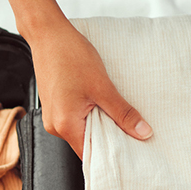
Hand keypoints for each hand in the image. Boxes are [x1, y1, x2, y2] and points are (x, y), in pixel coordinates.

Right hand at [25, 19, 150, 158]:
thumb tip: (142, 132)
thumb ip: (123, 113)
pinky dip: (90, 115)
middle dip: (109, 140)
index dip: (112, 156)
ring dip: (100, 125)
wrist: (48, 33)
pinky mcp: (55, 106)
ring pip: (82, 130)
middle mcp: (55, 125)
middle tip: (132, 135)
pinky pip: (75, 118)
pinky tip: (102, 104)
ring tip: (117, 115)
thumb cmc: (70, 55)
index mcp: (65, 125)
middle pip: (86, 144)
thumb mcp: (103, 87)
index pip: (91, 155)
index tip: (131, 155)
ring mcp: (53, 116)